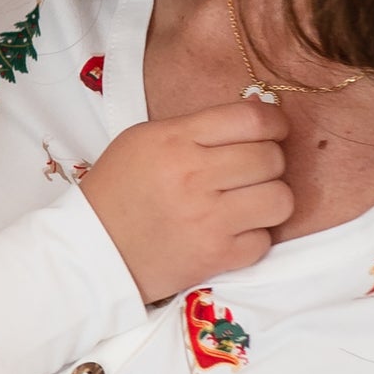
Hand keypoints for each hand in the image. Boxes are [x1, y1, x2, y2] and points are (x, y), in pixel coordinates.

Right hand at [79, 99, 291, 299]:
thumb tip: (257, 116)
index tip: (273, 130)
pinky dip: (254, 236)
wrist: (93, 249)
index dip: (274, 122)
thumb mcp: (144, 139)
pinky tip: (232, 229)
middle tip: (252, 169)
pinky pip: (265, 240)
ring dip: (270, 198)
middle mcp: (194, 177)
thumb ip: (197, 127)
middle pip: (271, 158)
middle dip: (270, 161)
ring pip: (280, 199)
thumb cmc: (119, 189)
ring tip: (249, 200)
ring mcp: (208, 220)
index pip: (251, 119)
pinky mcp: (216, 257)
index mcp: (175, 140)